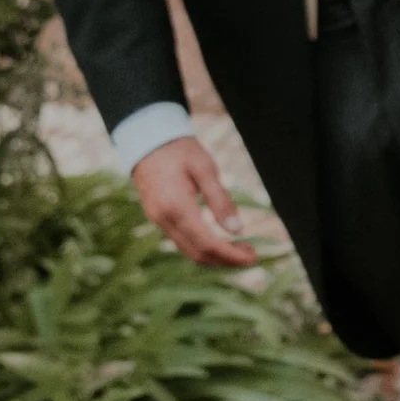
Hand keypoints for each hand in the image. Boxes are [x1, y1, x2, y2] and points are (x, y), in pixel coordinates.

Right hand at [132, 134, 260, 270]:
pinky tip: (221, 241)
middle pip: (198, 254)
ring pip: (189, 252)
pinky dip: (203, 248)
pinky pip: (182, 242)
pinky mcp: (159, 220)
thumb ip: (220, 200)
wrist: (146, 140)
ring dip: (216, 257)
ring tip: (240, 249)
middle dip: (226, 260)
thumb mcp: (205, 168)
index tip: (253, 258)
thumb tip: (237, 230)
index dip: (231, 255)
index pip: (207, 243)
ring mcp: (159, 222)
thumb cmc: (179, 150)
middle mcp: (164, 220)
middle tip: (251, 254)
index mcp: (176, 206)